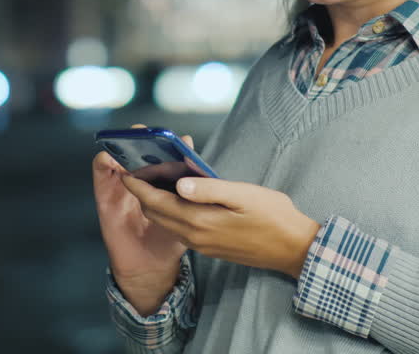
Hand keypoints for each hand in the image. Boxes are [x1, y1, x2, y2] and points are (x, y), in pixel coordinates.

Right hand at [92, 125, 190, 314]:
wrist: (150, 268)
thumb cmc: (169, 239)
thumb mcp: (183, 213)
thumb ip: (189, 189)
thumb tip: (194, 157)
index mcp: (158, 181)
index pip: (160, 154)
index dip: (165, 143)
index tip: (176, 138)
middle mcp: (139, 180)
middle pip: (137, 151)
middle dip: (142, 138)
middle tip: (149, 132)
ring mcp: (120, 186)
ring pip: (118, 156)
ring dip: (123, 146)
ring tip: (131, 141)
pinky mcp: (105, 195)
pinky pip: (101, 173)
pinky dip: (104, 161)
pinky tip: (113, 158)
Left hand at [122, 175, 321, 279]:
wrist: (293, 249)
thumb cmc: (273, 216)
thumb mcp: (243, 195)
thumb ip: (209, 189)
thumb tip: (178, 182)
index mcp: (200, 221)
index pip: (157, 202)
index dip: (138, 186)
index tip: (124, 170)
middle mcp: (196, 236)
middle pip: (157, 213)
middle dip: (142, 192)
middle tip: (138, 169)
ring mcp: (202, 245)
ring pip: (167, 222)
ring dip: (156, 203)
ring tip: (154, 179)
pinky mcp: (210, 248)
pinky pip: (180, 229)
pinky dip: (171, 212)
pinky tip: (178, 197)